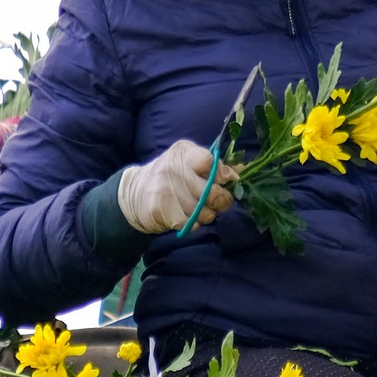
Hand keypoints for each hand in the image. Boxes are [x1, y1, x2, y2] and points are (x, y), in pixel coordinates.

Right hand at [118, 140, 235, 233]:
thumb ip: (216, 166)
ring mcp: (165, 189)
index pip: (209, 161)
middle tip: (219, 202)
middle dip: (221, 201)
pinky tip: (186, 217)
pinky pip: (190, 223)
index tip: (226, 182)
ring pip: (203, 211)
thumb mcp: (190, 163)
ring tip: (198, 209)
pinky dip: (193, 224)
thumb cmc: (171, 177)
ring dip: (206, 214)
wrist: (134, 194)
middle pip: (212, 192)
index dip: (222, 175)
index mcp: (184, 152)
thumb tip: (242, 171)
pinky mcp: (160, 209)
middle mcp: (173, 168)